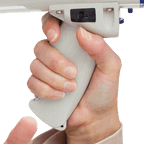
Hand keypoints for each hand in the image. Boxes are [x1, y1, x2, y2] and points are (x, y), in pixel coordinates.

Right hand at [28, 13, 121, 143]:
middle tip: (73, 73)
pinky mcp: (39, 86)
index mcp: (74, 43)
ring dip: (54, 80)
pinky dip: (47, 91)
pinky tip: (61, 95)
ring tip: (72, 88)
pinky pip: (32, 83)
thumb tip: (83, 33)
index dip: (50, 26)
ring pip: (35, 66)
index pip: (55, 24)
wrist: (94, 119)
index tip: (56, 37)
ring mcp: (47, 70)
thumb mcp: (111, 67)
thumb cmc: (103, 92)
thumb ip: (101, 48)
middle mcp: (58, 54)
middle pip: (41, 47)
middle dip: (56, 62)